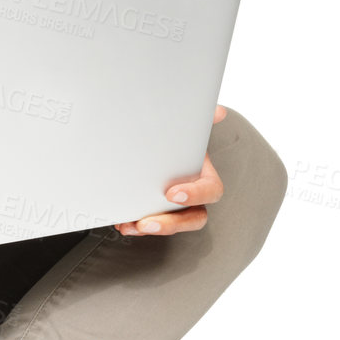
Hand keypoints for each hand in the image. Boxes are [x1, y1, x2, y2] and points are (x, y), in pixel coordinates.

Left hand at [113, 104, 226, 236]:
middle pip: (192, 218)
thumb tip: (218, 111)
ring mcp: (176, 207)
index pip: (210, 191)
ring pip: (171, 225)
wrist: (155, 142)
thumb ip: (201, 119)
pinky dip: (136, 226)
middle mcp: (194, 196)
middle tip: (148, 223)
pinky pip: (150, 225)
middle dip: (171, 223)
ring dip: (151, 228)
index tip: (172, 194)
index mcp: (205, 176)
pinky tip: (121, 223)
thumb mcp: (187, 128)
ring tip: (130, 226)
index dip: (195, 195)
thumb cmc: (176, 139)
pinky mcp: (157, 212)